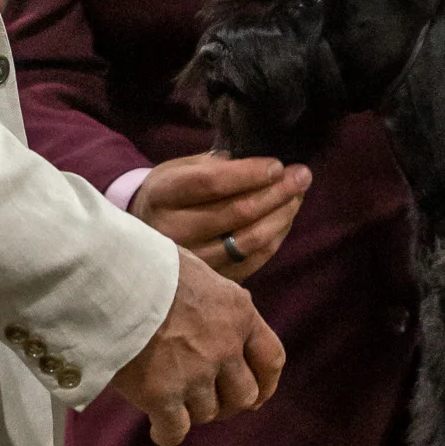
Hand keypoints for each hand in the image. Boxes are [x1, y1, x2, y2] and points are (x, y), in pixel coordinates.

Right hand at [110, 246, 284, 445]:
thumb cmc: (148, 265)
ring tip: (173, 399)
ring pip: (208, 413)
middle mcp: (225, 346)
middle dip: (228, 402)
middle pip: (244, 396)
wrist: (110, 278)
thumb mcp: (198, 271)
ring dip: (193, 410)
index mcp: (238, 312)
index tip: (258, 395)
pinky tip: (157, 425)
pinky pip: (175, 431)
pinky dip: (167, 432)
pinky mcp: (162, 395)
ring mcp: (195, 373)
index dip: (266, 382)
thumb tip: (219, 316)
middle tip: (208, 399)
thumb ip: (215, 301)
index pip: (271, 358)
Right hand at [133, 151, 311, 281]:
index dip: (250, 173)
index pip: (213, 183)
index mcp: (165, 195)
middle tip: (303, 175)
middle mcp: (174, 231)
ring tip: (298, 196)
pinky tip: (285, 220)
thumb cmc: (170, 194)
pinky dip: (275, 239)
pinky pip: (253, 261)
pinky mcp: (209, 280)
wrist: (141, 238)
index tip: (278, 165)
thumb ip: (217, 165)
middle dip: (278, 191)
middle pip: (238, 212)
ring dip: (282, 216)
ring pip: (250, 240)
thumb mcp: (180, 169)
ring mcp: (192, 262)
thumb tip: (265, 167)